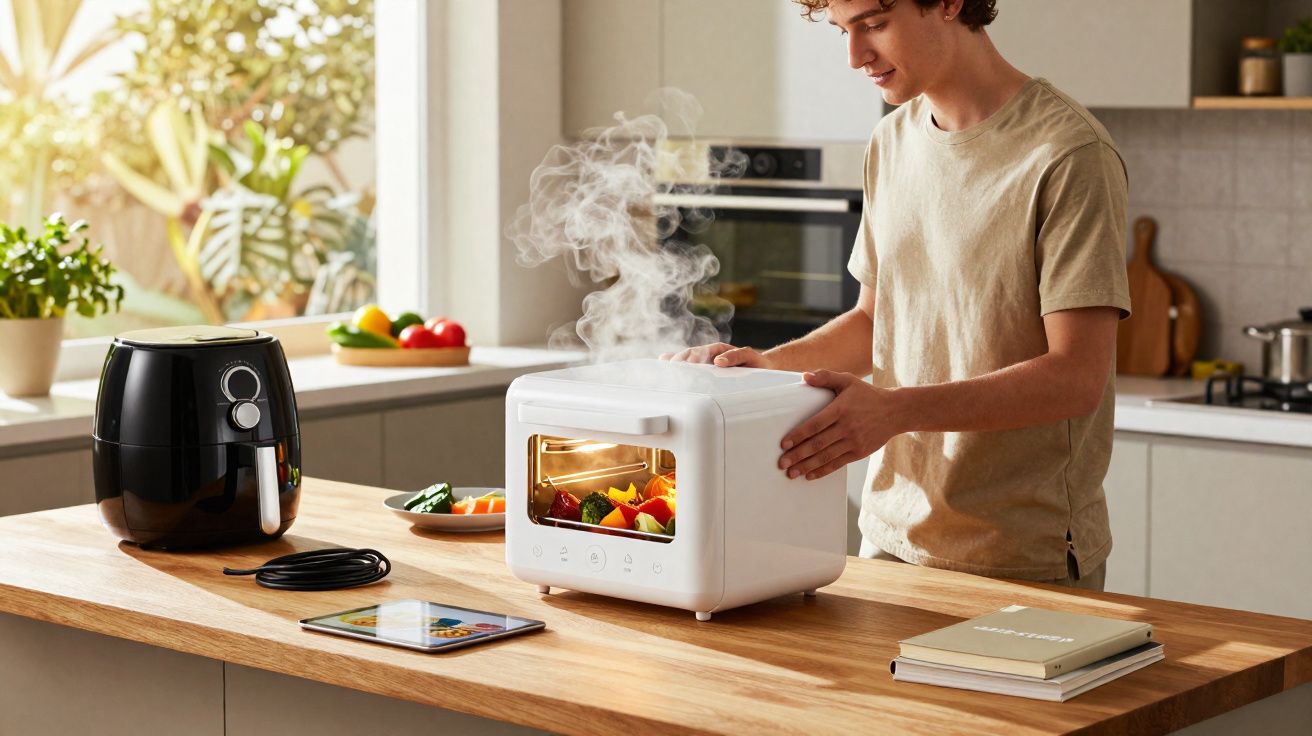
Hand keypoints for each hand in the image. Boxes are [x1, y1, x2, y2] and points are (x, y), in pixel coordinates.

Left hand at [660, 342, 774, 368]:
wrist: (766, 369)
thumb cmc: (738, 372)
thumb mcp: (715, 372)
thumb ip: (690, 363)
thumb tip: (663, 357)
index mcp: (708, 357)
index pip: (688, 355)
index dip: (677, 360)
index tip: (666, 368)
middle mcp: (718, 352)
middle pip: (698, 352)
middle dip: (685, 359)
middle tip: (675, 368)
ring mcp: (732, 353)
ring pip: (714, 351)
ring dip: (702, 356)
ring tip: (692, 364)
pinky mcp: (748, 355)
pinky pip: (739, 354)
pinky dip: (729, 357)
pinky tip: (720, 362)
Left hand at [778, 370, 902, 480]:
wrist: (895, 411)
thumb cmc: (868, 395)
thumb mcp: (848, 380)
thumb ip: (826, 377)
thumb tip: (805, 376)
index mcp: (841, 409)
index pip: (815, 424)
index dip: (799, 435)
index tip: (784, 443)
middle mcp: (847, 427)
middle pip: (818, 444)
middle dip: (798, 455)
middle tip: (782, 463)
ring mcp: (854, 442)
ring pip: (826, 457)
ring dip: (807, 466)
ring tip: (792, 473)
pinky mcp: (859, 452)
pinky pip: (838, 464)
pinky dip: (823, 471)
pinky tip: (810, 475)